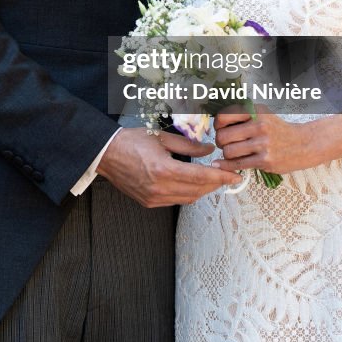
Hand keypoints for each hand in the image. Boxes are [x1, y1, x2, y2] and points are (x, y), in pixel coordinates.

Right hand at [96, 127, 242, 206]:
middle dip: (215, 184)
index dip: (221, 177)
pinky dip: (188, 193)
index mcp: (163, 170)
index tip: (235, 175)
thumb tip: (209, 151)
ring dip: (203, 190)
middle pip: (197, 191)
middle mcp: (159, 188)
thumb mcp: (163, 138)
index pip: (201, 177)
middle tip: (227, 175)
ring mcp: (153, 198)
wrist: (106, 154)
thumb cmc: (131, 141)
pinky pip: (175, 201)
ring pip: (188, 198)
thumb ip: (189, 146)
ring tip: (213, 178)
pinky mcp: (149, 203)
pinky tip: (193, 183)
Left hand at [212, 107, 314, 175]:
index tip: (219, 128)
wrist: (303, 144)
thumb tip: (217, 122)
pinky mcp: (265, 160)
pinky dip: (227, 166)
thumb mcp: (264, 115)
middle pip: (223, 136)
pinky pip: (238, 164)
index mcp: (256, 111)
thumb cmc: (279, 130)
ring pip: (228, 151)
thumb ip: (244, 116)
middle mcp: (259, 125)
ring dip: (226, 154)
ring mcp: (262, 144)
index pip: (225, 116)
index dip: (217, 124)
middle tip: (224, 143)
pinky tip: (222, 165)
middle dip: (219, 141)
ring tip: (232, 152)